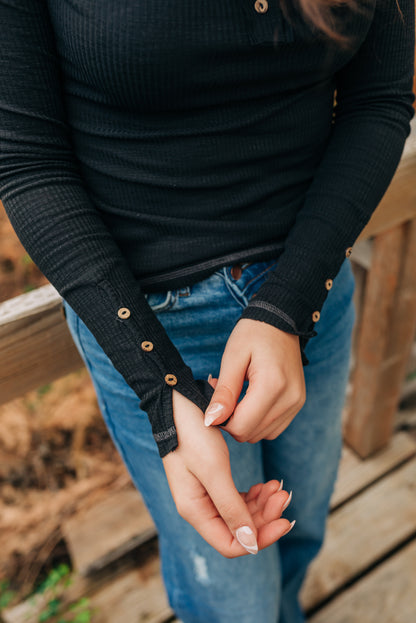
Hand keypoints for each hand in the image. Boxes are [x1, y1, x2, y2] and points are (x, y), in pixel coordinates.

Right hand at [162, 388, 294, 557]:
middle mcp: (199, 508)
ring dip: (263, 504)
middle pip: (239, 529)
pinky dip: (256, 493)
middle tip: (284, 493)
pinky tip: (267, 484)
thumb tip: (251, 544)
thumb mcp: (215, 470)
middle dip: (265, 515)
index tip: (285, 520)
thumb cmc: (193, 434)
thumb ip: (232, 508)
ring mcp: (205, 494)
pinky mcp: (212, 481)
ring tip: (278, 486)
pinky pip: (238, 498)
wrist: (178, 402)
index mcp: (195, 511)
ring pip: (241, 513)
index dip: (260, 538)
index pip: (231, 544)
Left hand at [204, 318, 305, 442]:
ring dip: (245, 421)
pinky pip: (273, 428)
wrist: (281, 320)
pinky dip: (258, 420)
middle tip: (225, 392)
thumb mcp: (233, 357)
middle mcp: (290, 399)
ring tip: (238, 393)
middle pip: (251, 434)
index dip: (222, 420)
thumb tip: (212, 421)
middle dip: (232, 419)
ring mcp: (297, 403)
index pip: (241, 427)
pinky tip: (251, 399)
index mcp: (272, 386)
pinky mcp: (298, 404)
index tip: (216, 399)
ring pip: (262, 434)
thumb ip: (224, 392)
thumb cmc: (254, 333)